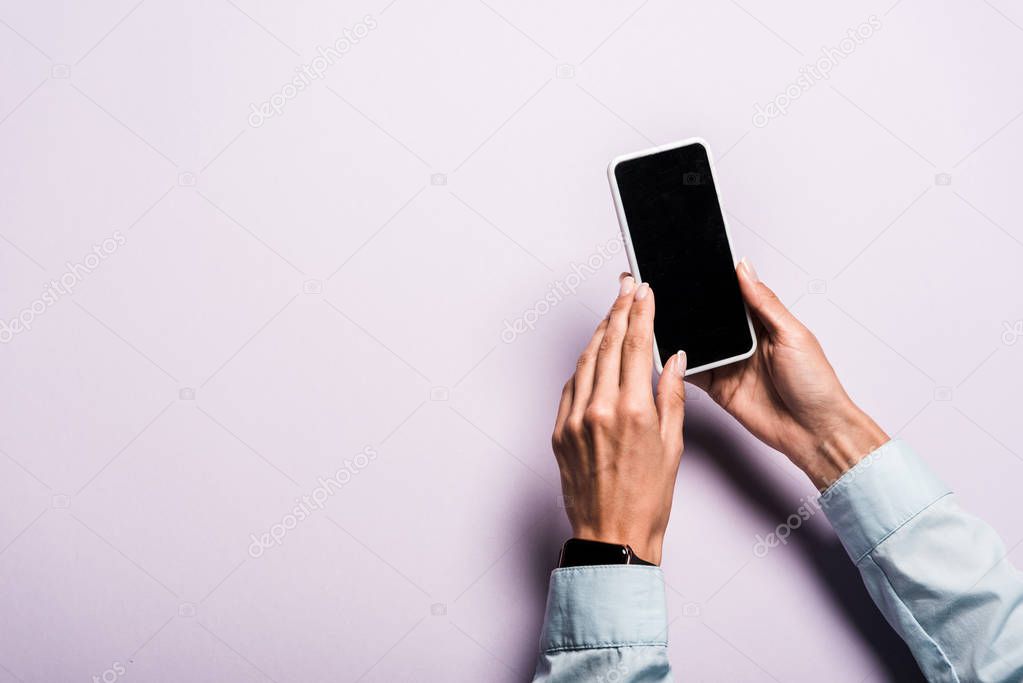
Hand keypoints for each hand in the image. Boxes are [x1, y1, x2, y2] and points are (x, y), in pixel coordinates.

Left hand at [551, 275, 686, 564]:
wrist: (613, 535)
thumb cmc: (647, 497)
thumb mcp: (673, 444)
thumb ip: (673, 395)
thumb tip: (675, 358)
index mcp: (632, 411)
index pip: (636, 345)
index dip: (640, 312)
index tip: (643, 290)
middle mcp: (599, 410)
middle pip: (607, 344)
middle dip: (618, 309)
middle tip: (626, 286)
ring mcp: (574, 420)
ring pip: (585, 361)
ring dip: (599, 332)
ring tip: (612, 312)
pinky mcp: (559, 431)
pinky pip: (570, 386)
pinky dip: (584, 365)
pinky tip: (594, 355)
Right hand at [689, 258, 888, 489]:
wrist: (814, 431)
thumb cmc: (815, 384)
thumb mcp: (792, 335)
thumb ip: (764, 303)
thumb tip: (744, 268)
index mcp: (763, 324)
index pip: (733, 296)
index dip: (715, 283)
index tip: (693, 266)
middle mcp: (743, 342)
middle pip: (710, 320)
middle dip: (691, 307)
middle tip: (667, 290)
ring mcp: (729, 364)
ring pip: (697, 344)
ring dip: (682, 334)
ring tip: (661, 317)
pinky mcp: (718, 387)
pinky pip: (693, 372)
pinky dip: (679, 364)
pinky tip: (668, 353)